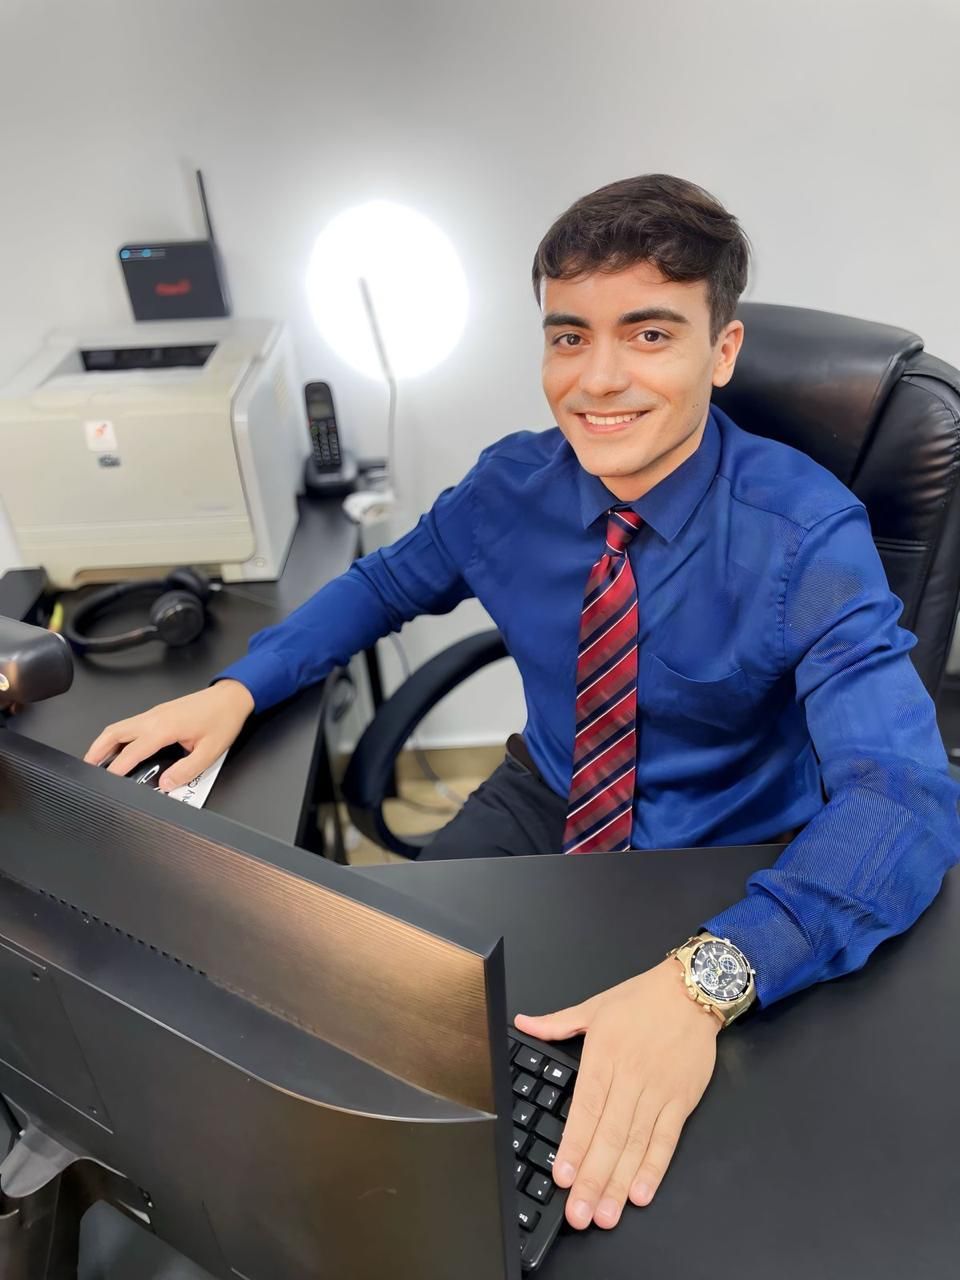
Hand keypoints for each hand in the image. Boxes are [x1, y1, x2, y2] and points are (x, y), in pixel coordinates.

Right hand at [83, 680, 254, 789]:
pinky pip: (130, 724)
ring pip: (119, 726)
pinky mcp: (158, 712)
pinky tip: (119, 748)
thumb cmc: (223, 720)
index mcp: (164, 727)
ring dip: (105, 742)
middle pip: (114, 733)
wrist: (232, 697)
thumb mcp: (210, 752)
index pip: (132, 751)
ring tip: (97, 761)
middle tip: (87, 769)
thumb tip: (165, 783)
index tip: (107, 782)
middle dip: (97, 751)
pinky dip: (117, 736)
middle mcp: (154, 717)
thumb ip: (186, 770)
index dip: (117, 768)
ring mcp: (154, 713)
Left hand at [514, 958, 719, 1230]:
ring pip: (636, 1144)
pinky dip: (654, 1168)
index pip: (587, 1108)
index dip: (575, 1145)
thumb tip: (523, 1023)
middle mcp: (631, 1077)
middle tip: (579, 1214)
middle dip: (593, 1179)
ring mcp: (658, 1091)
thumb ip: (557, 1023)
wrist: (692, 990)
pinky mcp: (682, 1101)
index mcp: (604, 1055)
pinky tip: (641, 1193)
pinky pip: (666, 1140)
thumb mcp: (595, 1006)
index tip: (564, 1177)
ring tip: (606, 1215)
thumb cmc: (641, 999)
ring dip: (620, 1183)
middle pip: (610, 1135)